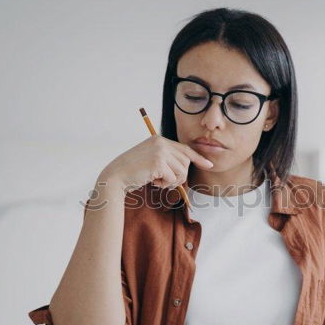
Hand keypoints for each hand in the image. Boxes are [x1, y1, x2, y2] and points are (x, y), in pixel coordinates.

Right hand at [99, 135, 213, 192]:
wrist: (115, 176)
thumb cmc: (132, 172)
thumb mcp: (150, 160)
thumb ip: (166, 158)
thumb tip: (186, 166)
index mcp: (159, 140)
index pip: (184, 149)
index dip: (198, 158)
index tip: (209, 165)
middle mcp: (161, 142)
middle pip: (186, 162)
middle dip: (180, 176)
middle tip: (164, 181)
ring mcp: (160, 151)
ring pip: (182, 171)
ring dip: (172, 181)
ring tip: (157, 181)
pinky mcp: (158, 162)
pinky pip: (173, 178)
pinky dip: (164, 184)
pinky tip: (152, 181)